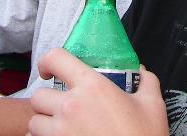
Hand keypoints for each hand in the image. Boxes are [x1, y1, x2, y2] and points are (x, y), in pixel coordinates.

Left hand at [28, 48, 168, 135]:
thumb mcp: (152, 106)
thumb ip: (146, 82)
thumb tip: (141, 71)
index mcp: (92, 87)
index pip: (56, 58)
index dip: (48, 61)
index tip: (50, 70)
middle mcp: (70, 107)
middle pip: (38, 96)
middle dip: (47, 100)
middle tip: (61, 107)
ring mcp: (60, 132)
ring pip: (34, 122)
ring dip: (43, 123)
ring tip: (59, 127)